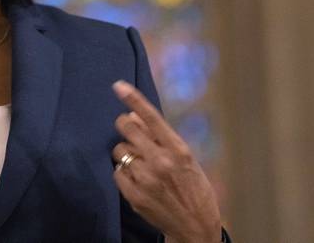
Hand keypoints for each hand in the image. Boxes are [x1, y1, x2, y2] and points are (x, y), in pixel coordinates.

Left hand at [111, 80, 221, 242]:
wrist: (195, 228)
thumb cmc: (193, 188)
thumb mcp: (185, 159)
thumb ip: (160, 137)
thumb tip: (134, 115)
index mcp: (178, 149)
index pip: (151, 117)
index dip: (133, 99)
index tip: (118, 85)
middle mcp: (161, 161)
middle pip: (126, 128)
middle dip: (125, 126)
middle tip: (130, 132)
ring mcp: (146, 179)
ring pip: (119, 151)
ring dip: (126, 154)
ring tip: (140, 165)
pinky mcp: (133, 195)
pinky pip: (117, 172)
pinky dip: (124, 173)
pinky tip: (137, 180)